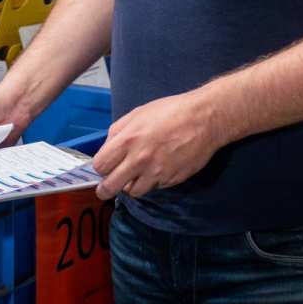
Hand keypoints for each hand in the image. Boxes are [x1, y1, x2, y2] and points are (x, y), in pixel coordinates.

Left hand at [92, 88, 225, 200]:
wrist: (203, 119)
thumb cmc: (170, 111)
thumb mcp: (137, 113)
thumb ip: (118, 132)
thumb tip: (107, 149)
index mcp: (128, 140)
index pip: (100, 166)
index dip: (99, 168)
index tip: (103, 167)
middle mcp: (140, 160)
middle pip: (111, 187)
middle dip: (105, 188)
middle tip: (106, 188)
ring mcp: (156, 173)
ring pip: (132, 192)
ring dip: (130, 185)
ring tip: (135, 174)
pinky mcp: (171, 181)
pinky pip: (153, 188)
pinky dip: (150, 183)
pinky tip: (156, 169)